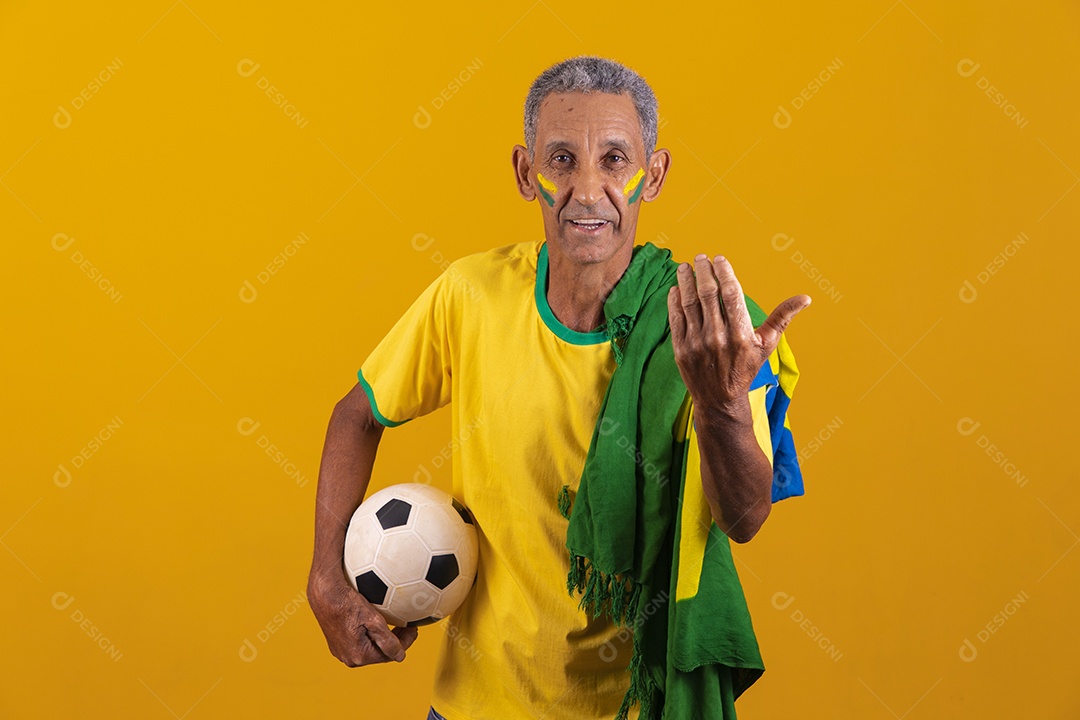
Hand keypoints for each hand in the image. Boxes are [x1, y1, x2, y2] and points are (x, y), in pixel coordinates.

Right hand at [308, 573, 418, 666]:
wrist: (324, 593)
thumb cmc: (348, 603)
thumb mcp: (373, 619)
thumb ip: (388, 640)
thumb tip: (401, 656)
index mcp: (359, 655)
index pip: (390, 654)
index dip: (406, 641)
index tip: (414, 628)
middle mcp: (349, 658)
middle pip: (380, 653)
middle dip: (395, 640)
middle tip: (407, 625)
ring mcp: (341, 651)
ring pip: (370, 648)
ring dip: (383, 638)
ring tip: (395, 624)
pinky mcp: (336, 643)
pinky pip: (359, 642)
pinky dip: (370, 634)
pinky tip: (375, 621)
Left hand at [667, 254, 809, 415]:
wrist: (720, 399)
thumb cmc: (746, 367)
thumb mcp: (767, 344)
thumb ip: (782, 317)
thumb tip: (805, 298)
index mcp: (740, 334)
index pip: (731, 294)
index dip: (725, 273)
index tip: (720, 259)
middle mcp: (717, 338)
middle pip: (707, 294)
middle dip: (703, 272)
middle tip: (701, 258)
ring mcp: (696, 344)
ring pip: (689, 304)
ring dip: (685, 282)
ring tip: (684, 267)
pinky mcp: (680, 350)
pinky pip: (675, 319)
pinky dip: (673, 302)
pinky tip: (675, 288)